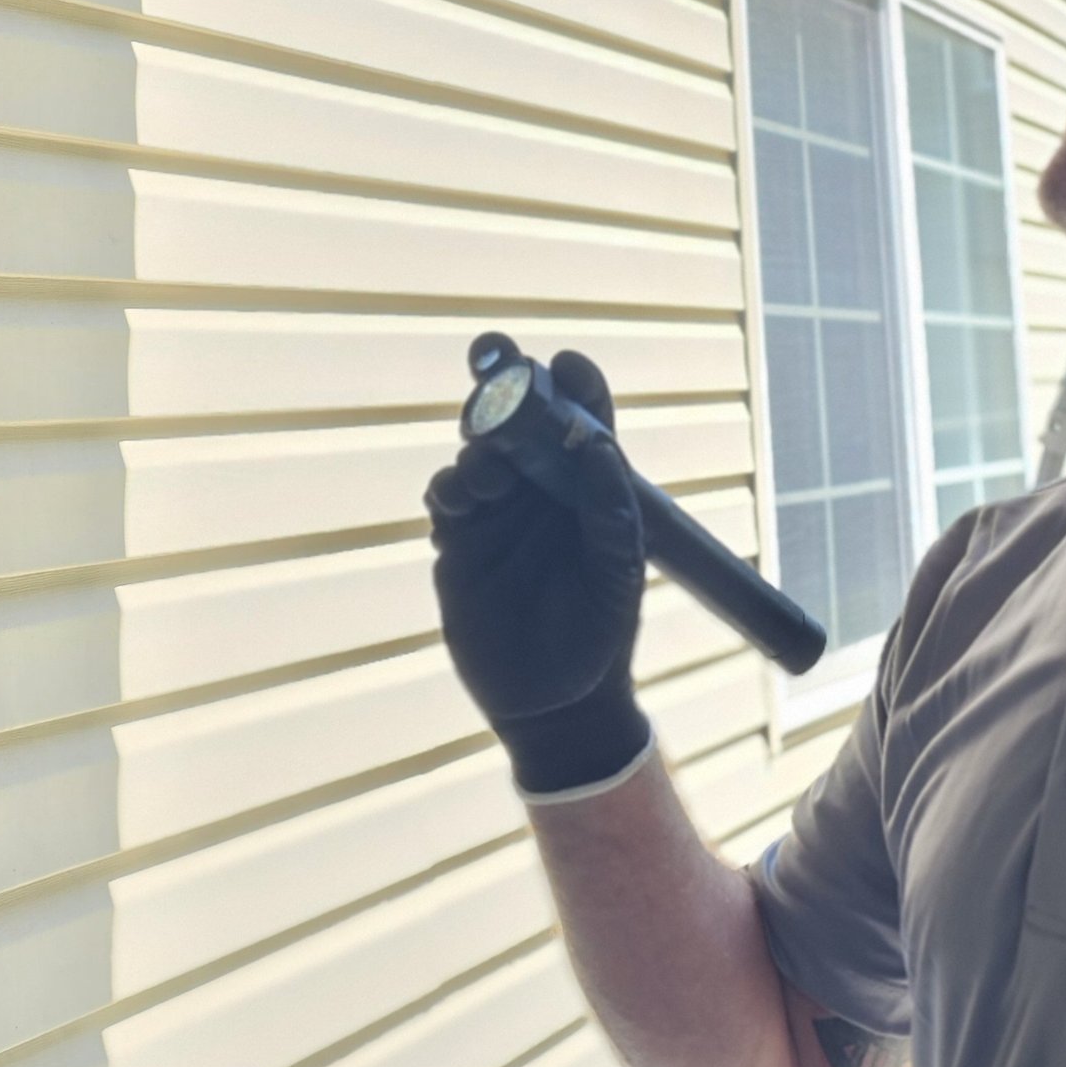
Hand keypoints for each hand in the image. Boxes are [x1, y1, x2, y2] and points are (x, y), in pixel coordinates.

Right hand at [425, 349, 651, 796]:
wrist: (558, 699)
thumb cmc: (601, 628)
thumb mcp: (618, 567)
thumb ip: (610, 506)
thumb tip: (597, 445)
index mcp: (587, 485)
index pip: (580, 418)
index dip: (573, 385)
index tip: (567, 366)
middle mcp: (541, 488)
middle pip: (518, 420)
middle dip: (505, 389)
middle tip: (496, 370)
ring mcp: (498, 512)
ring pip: (478, 453)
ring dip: (479, 448)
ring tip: (491, 472)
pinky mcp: (460, 542)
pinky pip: (447, 497)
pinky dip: (450, 488)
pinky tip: (461, 502)